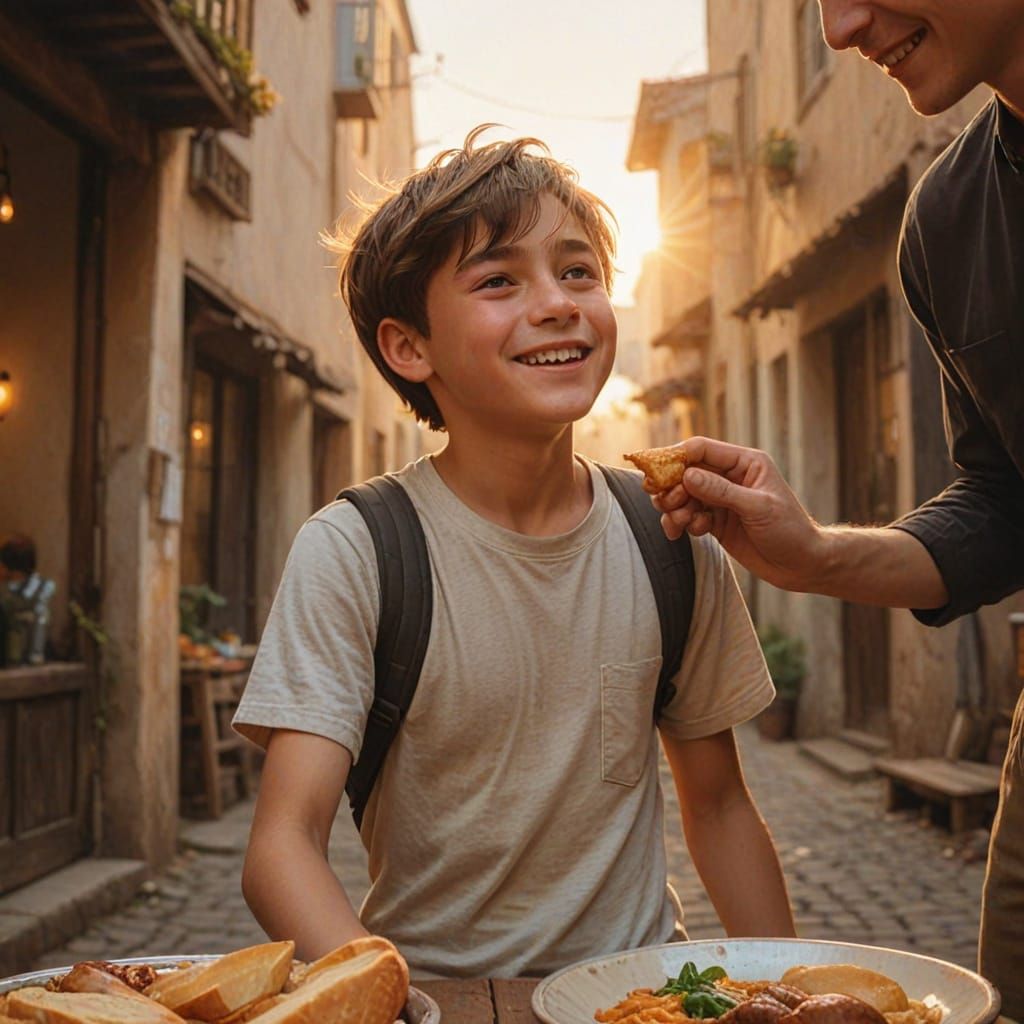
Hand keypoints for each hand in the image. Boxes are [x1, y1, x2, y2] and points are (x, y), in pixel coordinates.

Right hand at [651, 437, 828, 592]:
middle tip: (664, 503)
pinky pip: (687, 516)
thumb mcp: (758, 508)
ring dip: (673, 507)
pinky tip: (686, 533)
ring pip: (683, 495)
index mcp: (745, 463)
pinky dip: (680, 523)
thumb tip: (687, 475)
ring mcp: (720, 500)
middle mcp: (730, 477)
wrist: (802, 566)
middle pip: (686, 472)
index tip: (657, 471)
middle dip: (671, 487)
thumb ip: (721, 491)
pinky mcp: (715, 521)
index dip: (676, 456)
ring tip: (678, 522)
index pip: (702, 449)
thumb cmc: (790, 531)